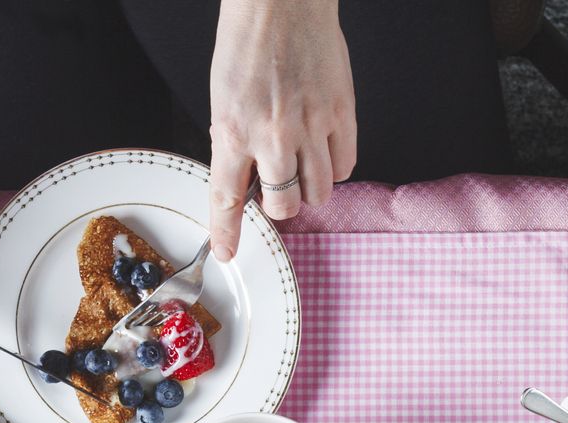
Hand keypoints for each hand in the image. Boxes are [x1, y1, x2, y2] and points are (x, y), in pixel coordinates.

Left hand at [208, 0, 355, 246]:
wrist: (282, 2)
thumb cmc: (249, 41)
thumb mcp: (223, 96)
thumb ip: (234, 141)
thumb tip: (246, 181)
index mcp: (233, 129)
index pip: (227, 197)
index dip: (228, 232)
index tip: (228, 252)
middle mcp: (273, 136)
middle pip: (284, 205)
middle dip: (281, 205)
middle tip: (279, 188)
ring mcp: (312, 128)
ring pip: (319, 193)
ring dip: (309, 190)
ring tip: (303, 167)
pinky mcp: (342, 116)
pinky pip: (344, 167)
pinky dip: (334, 168)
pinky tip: (323, 151)